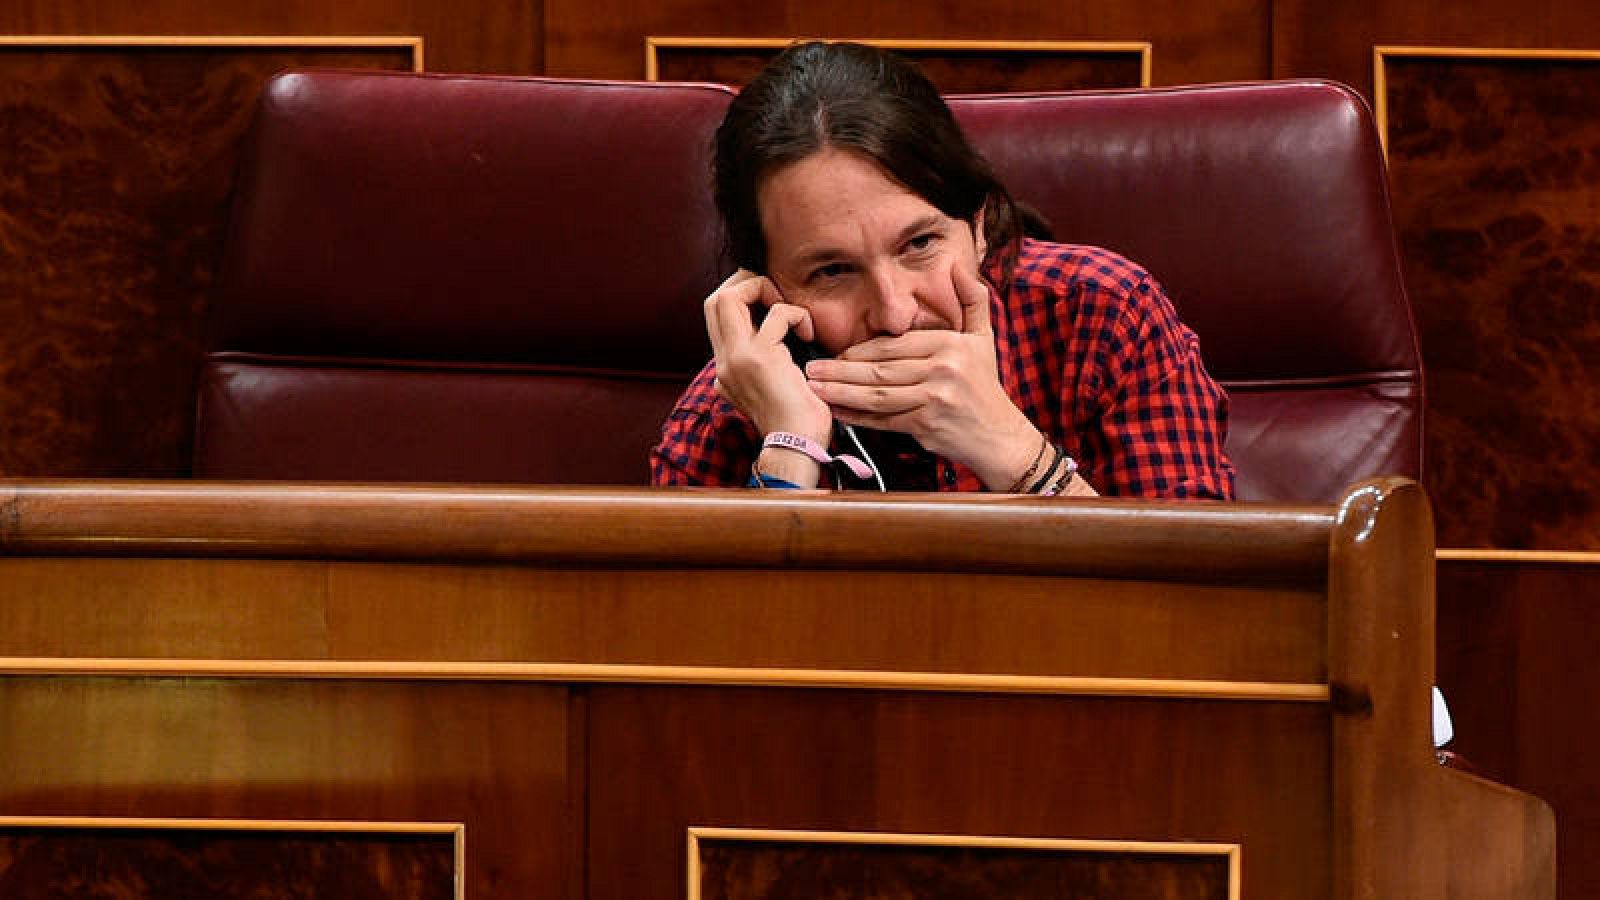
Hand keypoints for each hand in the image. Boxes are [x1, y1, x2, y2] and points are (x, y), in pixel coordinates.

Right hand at [704, 270, 834, 485]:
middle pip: (714, 299)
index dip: (739, 296)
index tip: (768, 302)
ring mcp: (737, 358)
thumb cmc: (794, 421)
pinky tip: (808, 333)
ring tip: (789, 312)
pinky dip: (796, 315)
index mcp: (725, 369)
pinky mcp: (760, 358)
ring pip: (728, 297)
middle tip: (774, 295)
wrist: (797, 447)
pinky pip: (777, 314)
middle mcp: (724, 361)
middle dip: (745, 284)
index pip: (714, 316)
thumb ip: (762, 363)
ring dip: (764, 291)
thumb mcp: (769, 389)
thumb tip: (779, 336)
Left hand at [802, 263, 1042, 489]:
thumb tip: (955, 264)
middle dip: (841, 370)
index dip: (862, 350)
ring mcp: (933, 400)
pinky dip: (858, 418)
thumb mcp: (983, 337)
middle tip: (811, 369)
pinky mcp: (926, 426)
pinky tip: (837, 412)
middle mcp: (942, 370)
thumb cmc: (985, 385)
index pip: (895, 345)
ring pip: (877, 395)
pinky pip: (883, 420)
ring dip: (841, 392)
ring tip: (814, 388)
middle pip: (881, 370)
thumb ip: (972, 299)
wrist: (998, 435)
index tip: (837, 354)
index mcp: (950, 345)